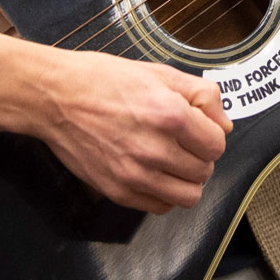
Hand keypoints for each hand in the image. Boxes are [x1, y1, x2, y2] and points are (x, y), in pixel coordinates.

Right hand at [0, 21, 229, 212]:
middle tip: (182, 143)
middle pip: (204, 172)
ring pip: (187, 197)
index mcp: (169, 114)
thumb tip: (225, 126)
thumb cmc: (103, 79)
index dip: (210, 135)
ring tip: (170, 162)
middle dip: (199, 158)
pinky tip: (153, 173)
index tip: (197, 129)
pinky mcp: (117, 190)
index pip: (216, 145)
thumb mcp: (158, 72)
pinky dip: (163, 194)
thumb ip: (201, 95)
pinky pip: (159, 207)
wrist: (54, 97)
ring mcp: (134, 174)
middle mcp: (154, 149)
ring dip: (185, 180)